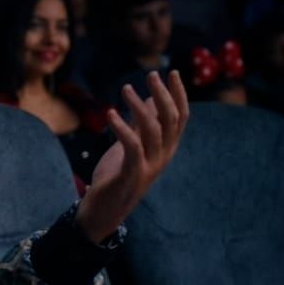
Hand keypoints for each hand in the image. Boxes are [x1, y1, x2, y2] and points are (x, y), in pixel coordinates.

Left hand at [76, 70, 190, 242]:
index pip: (180, 118)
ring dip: (139, 106)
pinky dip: (122, 127)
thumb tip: (150, 99)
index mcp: (166, 148)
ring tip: (125, 89)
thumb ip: (141, 125)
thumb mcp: (131, 146)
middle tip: (151, 75)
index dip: (178, 95)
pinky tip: (110, 114)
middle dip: (163, 94)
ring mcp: (150, 165)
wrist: (103, 211)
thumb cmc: (116, 176)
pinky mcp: (132, 174)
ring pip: (153, 129)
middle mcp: (163, 156)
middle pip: (171, 120)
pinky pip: (132, 146)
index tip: (173, 73)